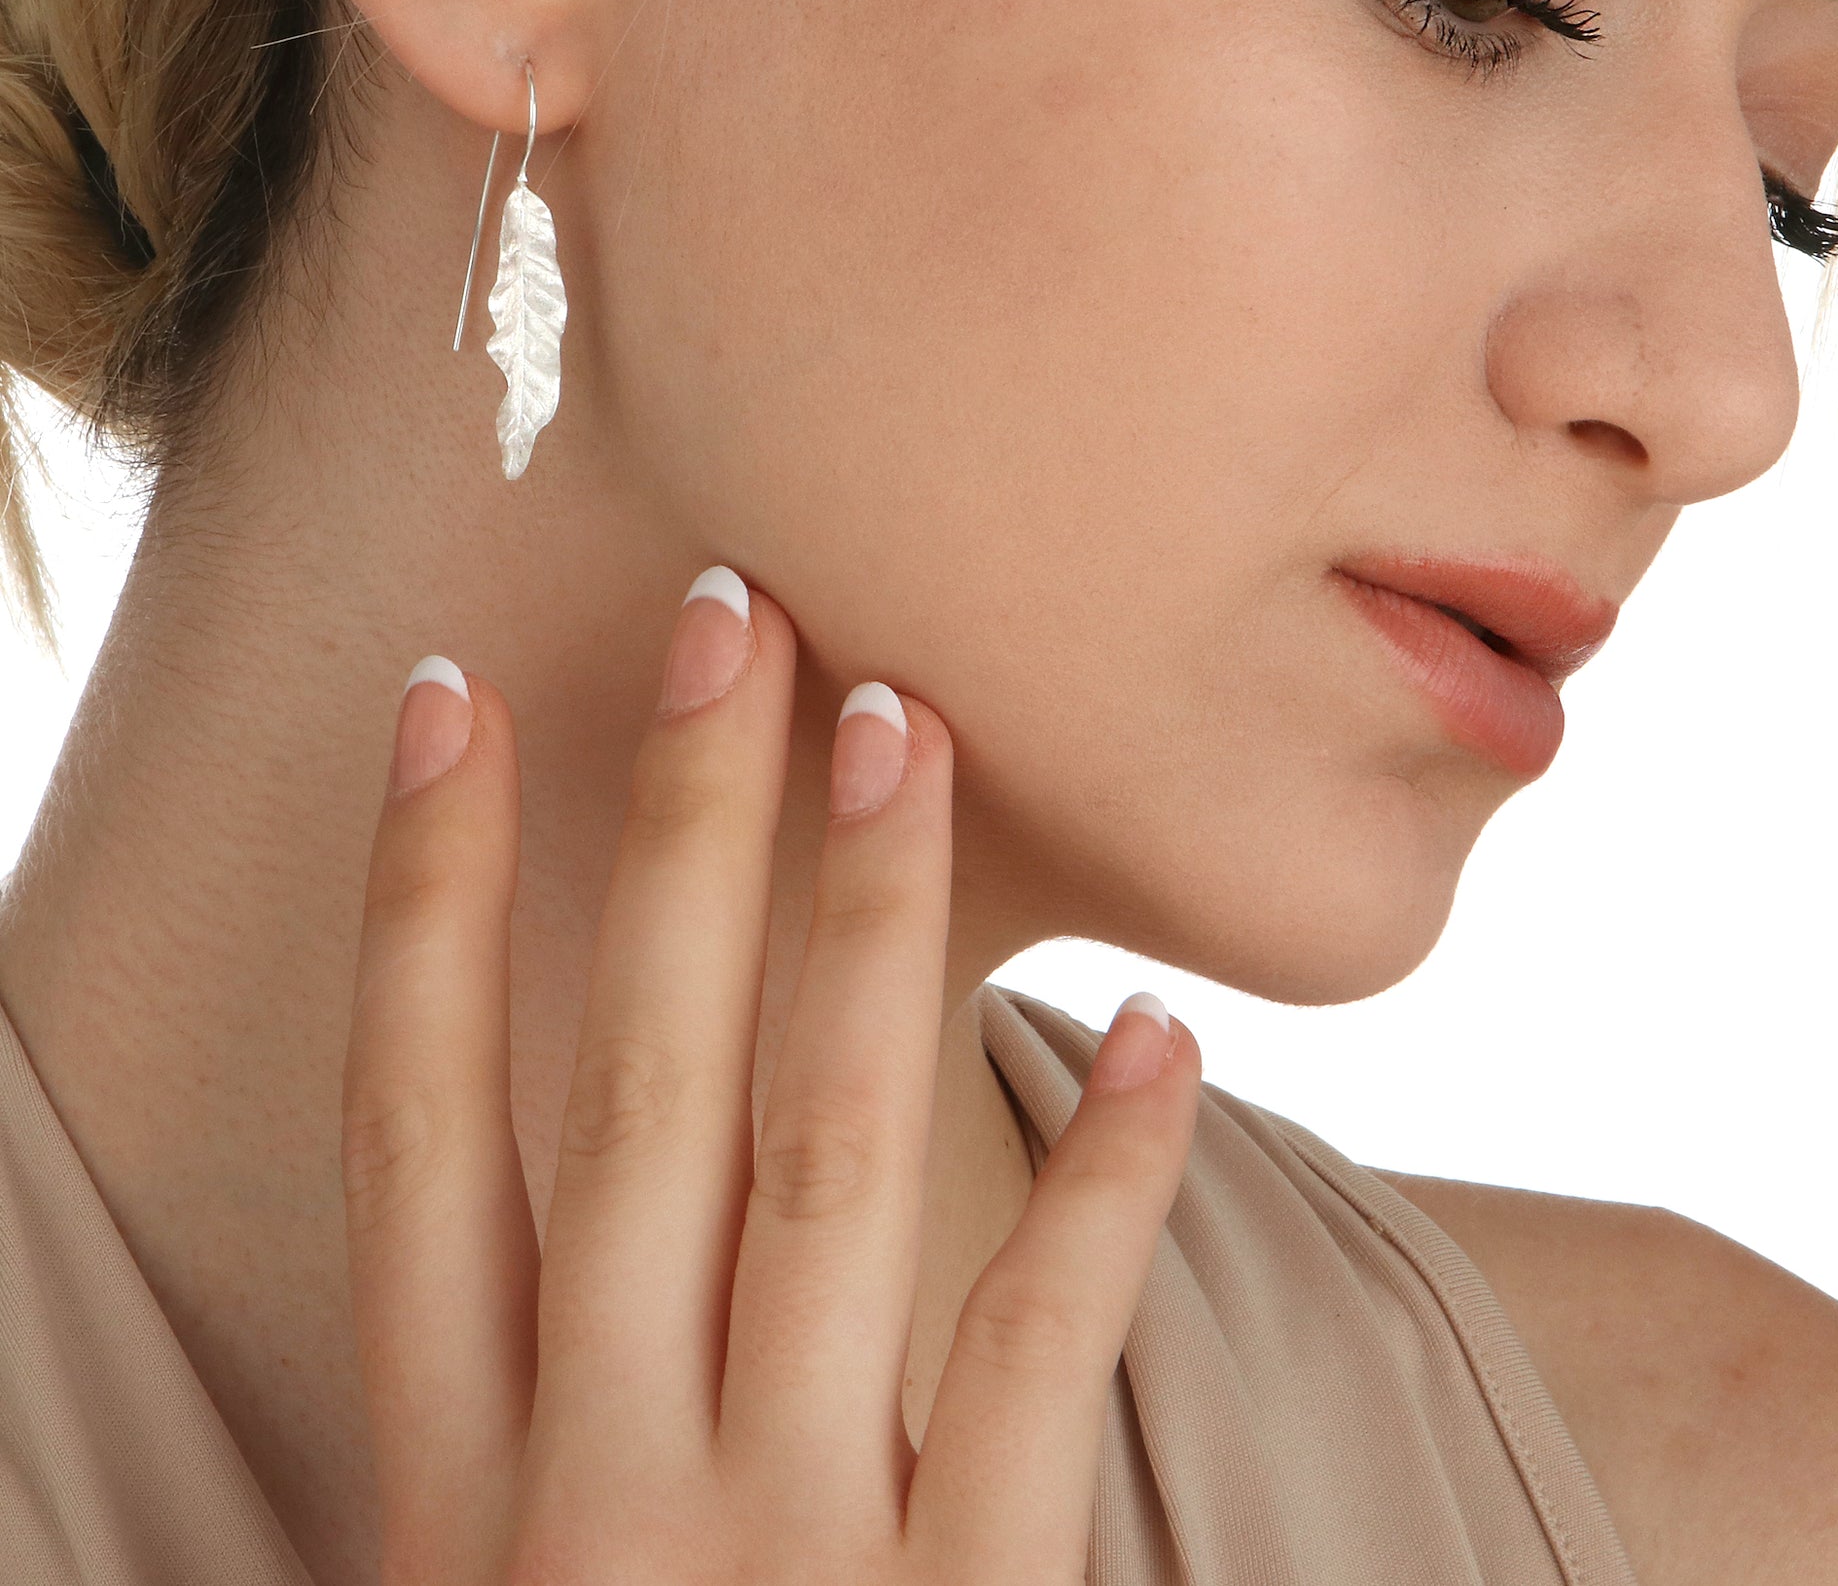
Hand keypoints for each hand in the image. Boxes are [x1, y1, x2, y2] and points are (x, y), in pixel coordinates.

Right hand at [346, 572, 1200, 1582]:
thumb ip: (527, 1435)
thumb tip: (580, 1214)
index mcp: (457, 1496)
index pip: (419, 1135)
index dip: (425, 901)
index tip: (449, 702)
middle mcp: (596, 1499)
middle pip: (638, 1088)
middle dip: (681, 828)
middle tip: (733, 610)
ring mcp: (786, 1554)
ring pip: (830, 1158)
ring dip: (867, 913)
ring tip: (903, 720)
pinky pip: (1040, 1347)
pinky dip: (1106, 1180)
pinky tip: (1156, 1030)